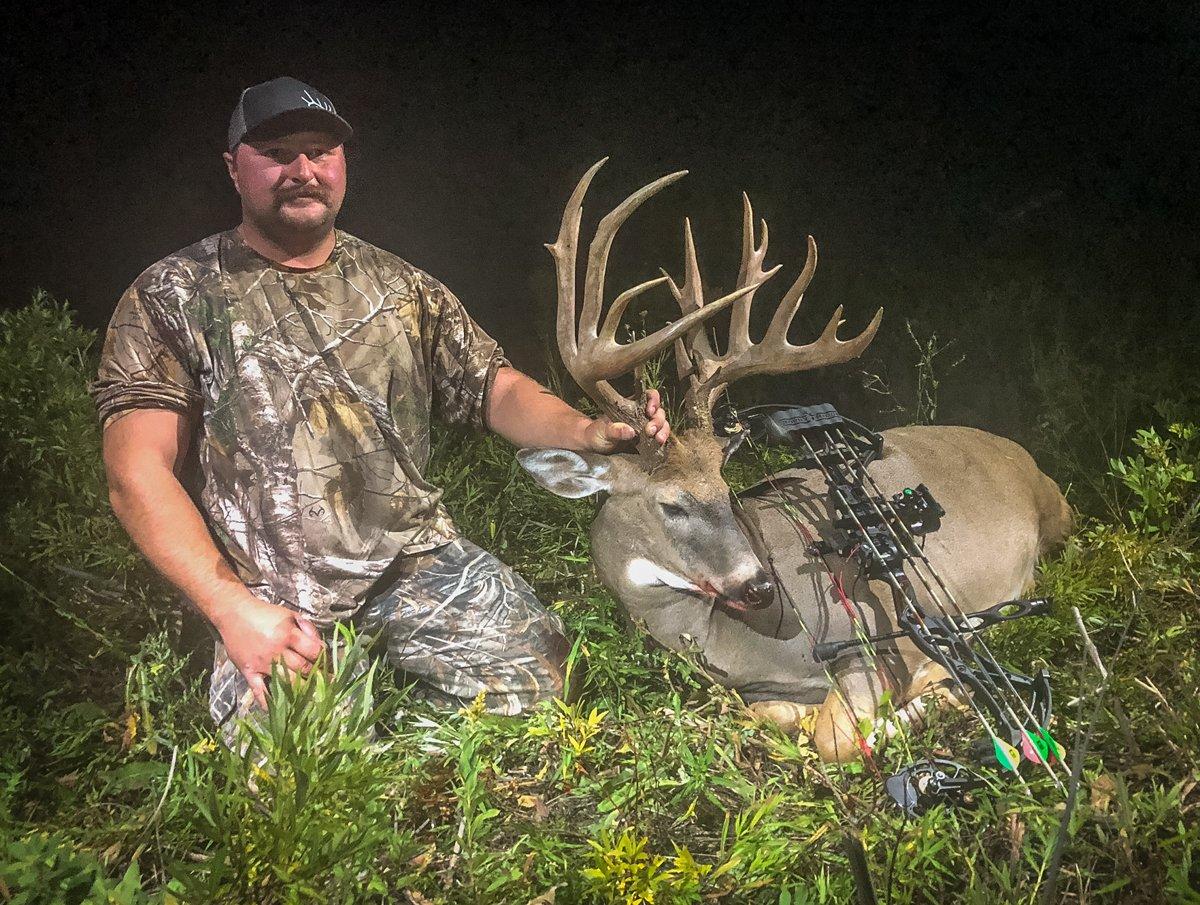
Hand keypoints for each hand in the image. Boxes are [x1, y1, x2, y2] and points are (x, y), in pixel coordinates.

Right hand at [215, 595, 324, 709]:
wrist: (234, 613)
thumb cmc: (265, 614)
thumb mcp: (290, 615)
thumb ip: (308, 628)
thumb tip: (320, 646)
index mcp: (288, 634)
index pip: (314, 651)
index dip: (324, 660)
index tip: (330, 666)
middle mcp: (276, 649)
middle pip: (302, 668)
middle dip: (318, 677)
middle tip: (327, 685)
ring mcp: (262, 662)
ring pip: (286, 681)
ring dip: (300, 691)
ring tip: (312, 697)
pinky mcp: (248, 671)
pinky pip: (259, 691)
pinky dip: (268, 702)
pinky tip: (277, 710)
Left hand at [583, 388, 670, 452]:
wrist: (595, 449)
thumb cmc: (596, 435)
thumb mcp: (601, 432)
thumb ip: (613, 430)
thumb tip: (630, 431)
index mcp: (631, 407)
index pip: (649, 396)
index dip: (654, 400)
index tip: (650, 411)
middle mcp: (641, 416)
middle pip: (659, 412)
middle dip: (658, 420)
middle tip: (650, 430)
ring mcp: (646, 429)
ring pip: (662, 425)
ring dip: (663, 431)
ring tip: (658, 439)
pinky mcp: (648, 442)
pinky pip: (660, 438)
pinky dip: (662, 440)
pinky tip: (659, 444)